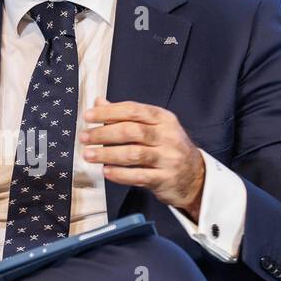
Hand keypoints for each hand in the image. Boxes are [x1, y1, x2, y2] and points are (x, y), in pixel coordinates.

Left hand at [79, 96, 205, 218]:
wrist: (195, 176)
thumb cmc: (168, 148)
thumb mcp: (153, 127)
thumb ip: (126, 116)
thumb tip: (99, 102)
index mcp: (163, 118)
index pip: (133, 110)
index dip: (108, 112)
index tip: (88, 116)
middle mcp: (168, 136)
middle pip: (131, 131)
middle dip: (103, 133)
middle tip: (84, 137)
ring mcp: (168, 158)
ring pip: (134, 154)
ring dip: (107, 154)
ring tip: (88, 155)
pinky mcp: (165, 178)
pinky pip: (139, 176)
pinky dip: (120, 174)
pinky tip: (106, 171)